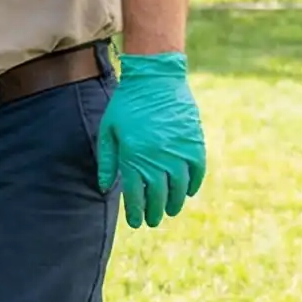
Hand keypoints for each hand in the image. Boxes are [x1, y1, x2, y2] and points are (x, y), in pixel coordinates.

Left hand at [95, 52, 205, 227]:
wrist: (156, 78)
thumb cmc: (127, 104)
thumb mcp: (109, 130)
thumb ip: (106, 160)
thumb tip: (104, 187)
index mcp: (133, 155)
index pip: (135, 193)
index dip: (136, 211)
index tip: (135, 222)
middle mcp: (157, 157)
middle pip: (158, 194)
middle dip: (155, 212)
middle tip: (153, 221)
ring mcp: (178, 150)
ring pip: (179, 187)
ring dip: (175, 202)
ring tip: (170, 211)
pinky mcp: (195, 142)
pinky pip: (197, 170)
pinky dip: (193, 184)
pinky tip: (187, 193)